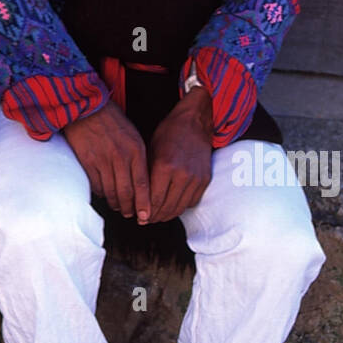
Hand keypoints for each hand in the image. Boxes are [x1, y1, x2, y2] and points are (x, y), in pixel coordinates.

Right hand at [62, 100, 149, 220]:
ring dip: (116, 204)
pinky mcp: (88, 162)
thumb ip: (138, 158)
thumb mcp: (133, 136)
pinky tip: (105, 194)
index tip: (146, 216)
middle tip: (132, 215)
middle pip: (127, 193)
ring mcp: (103, 160)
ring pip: (111, 192)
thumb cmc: (112, 121)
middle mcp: (120, 157)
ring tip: (119, 207)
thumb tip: (142, 183)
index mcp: (135, 150)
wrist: (87, 108)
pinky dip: (102, 194)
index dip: (145, 204)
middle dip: (130, 208)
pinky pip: (97, 186)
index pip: (143, 184)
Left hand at [147, 85, 213, 221]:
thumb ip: (146, 175)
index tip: (138, 217)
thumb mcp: (150, 150)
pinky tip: (172, 206)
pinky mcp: (205, 180)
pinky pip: (191, 202)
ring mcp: (196, 178)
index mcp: (164, 166)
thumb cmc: (169, 133)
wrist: (195, 122)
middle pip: (166, 208)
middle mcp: (182, 175)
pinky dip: (181, 207)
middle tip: (146, 220)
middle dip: (154, 217)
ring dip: (167, 215)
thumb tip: (137, 198)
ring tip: (157, 216)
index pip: (152, 200)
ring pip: (179, 208)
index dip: (144, 212)